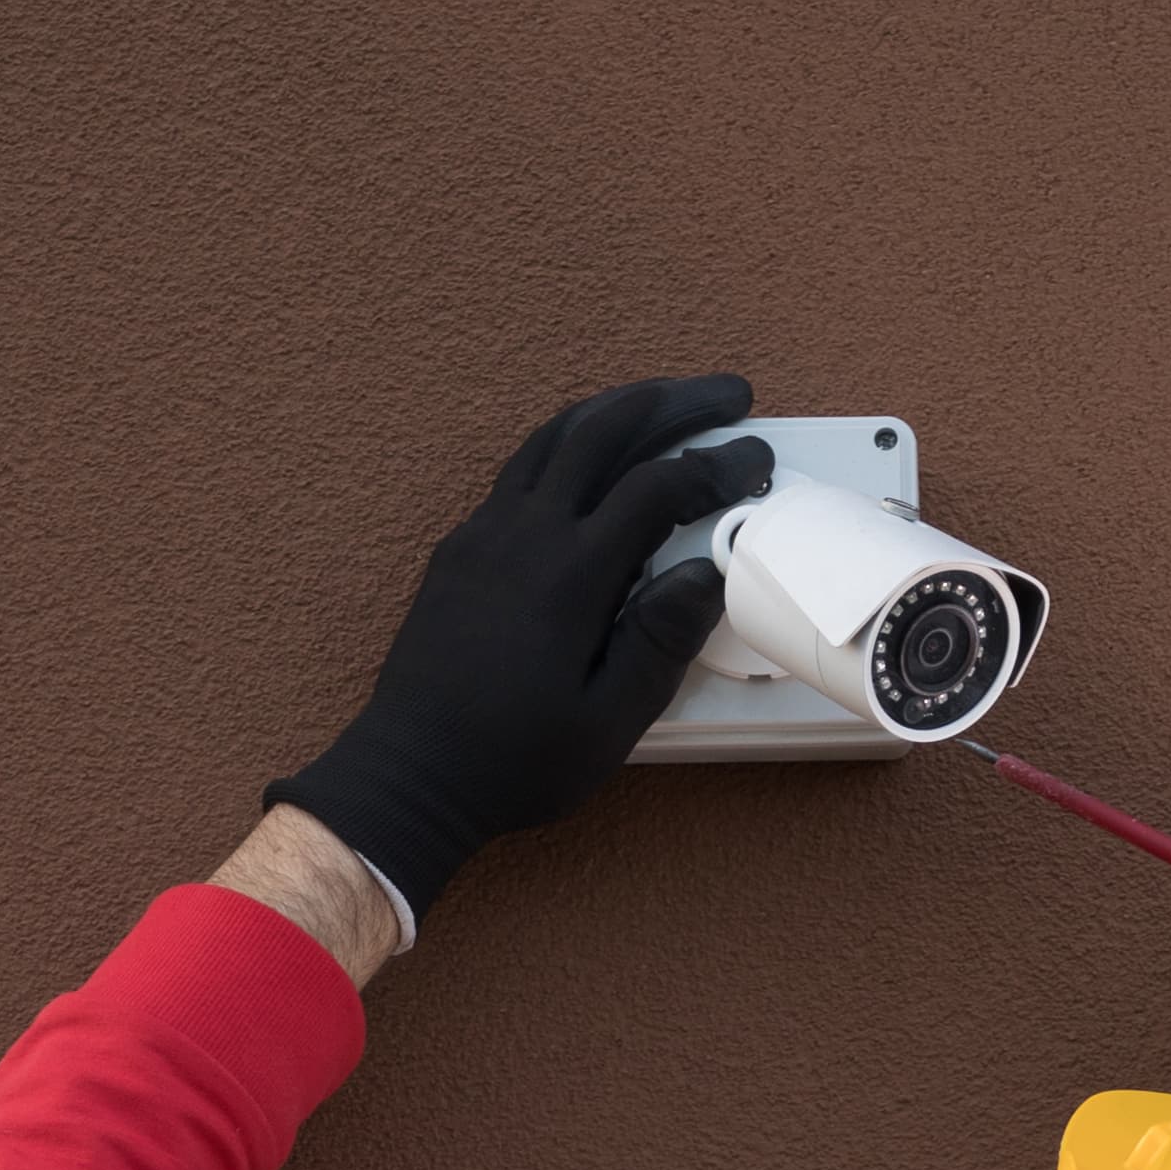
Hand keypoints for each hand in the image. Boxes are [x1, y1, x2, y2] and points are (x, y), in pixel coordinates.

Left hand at [265, 376, 773, 913]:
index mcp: (570, 575)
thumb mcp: (608, 723)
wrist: (412, 774)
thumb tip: (707, 573)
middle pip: (606, 431)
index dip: (717, 466)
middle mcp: (524, 534)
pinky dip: (570, 440)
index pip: (657, 488)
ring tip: (668, 401)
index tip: (758, 462)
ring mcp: (486, 532)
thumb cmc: (513, 762)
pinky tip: (594, 453)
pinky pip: (521, 465)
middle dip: (675, 403)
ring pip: (557, 435)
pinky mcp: (462, 547)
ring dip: (619, 408)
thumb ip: (660, 642)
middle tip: (730, 395)